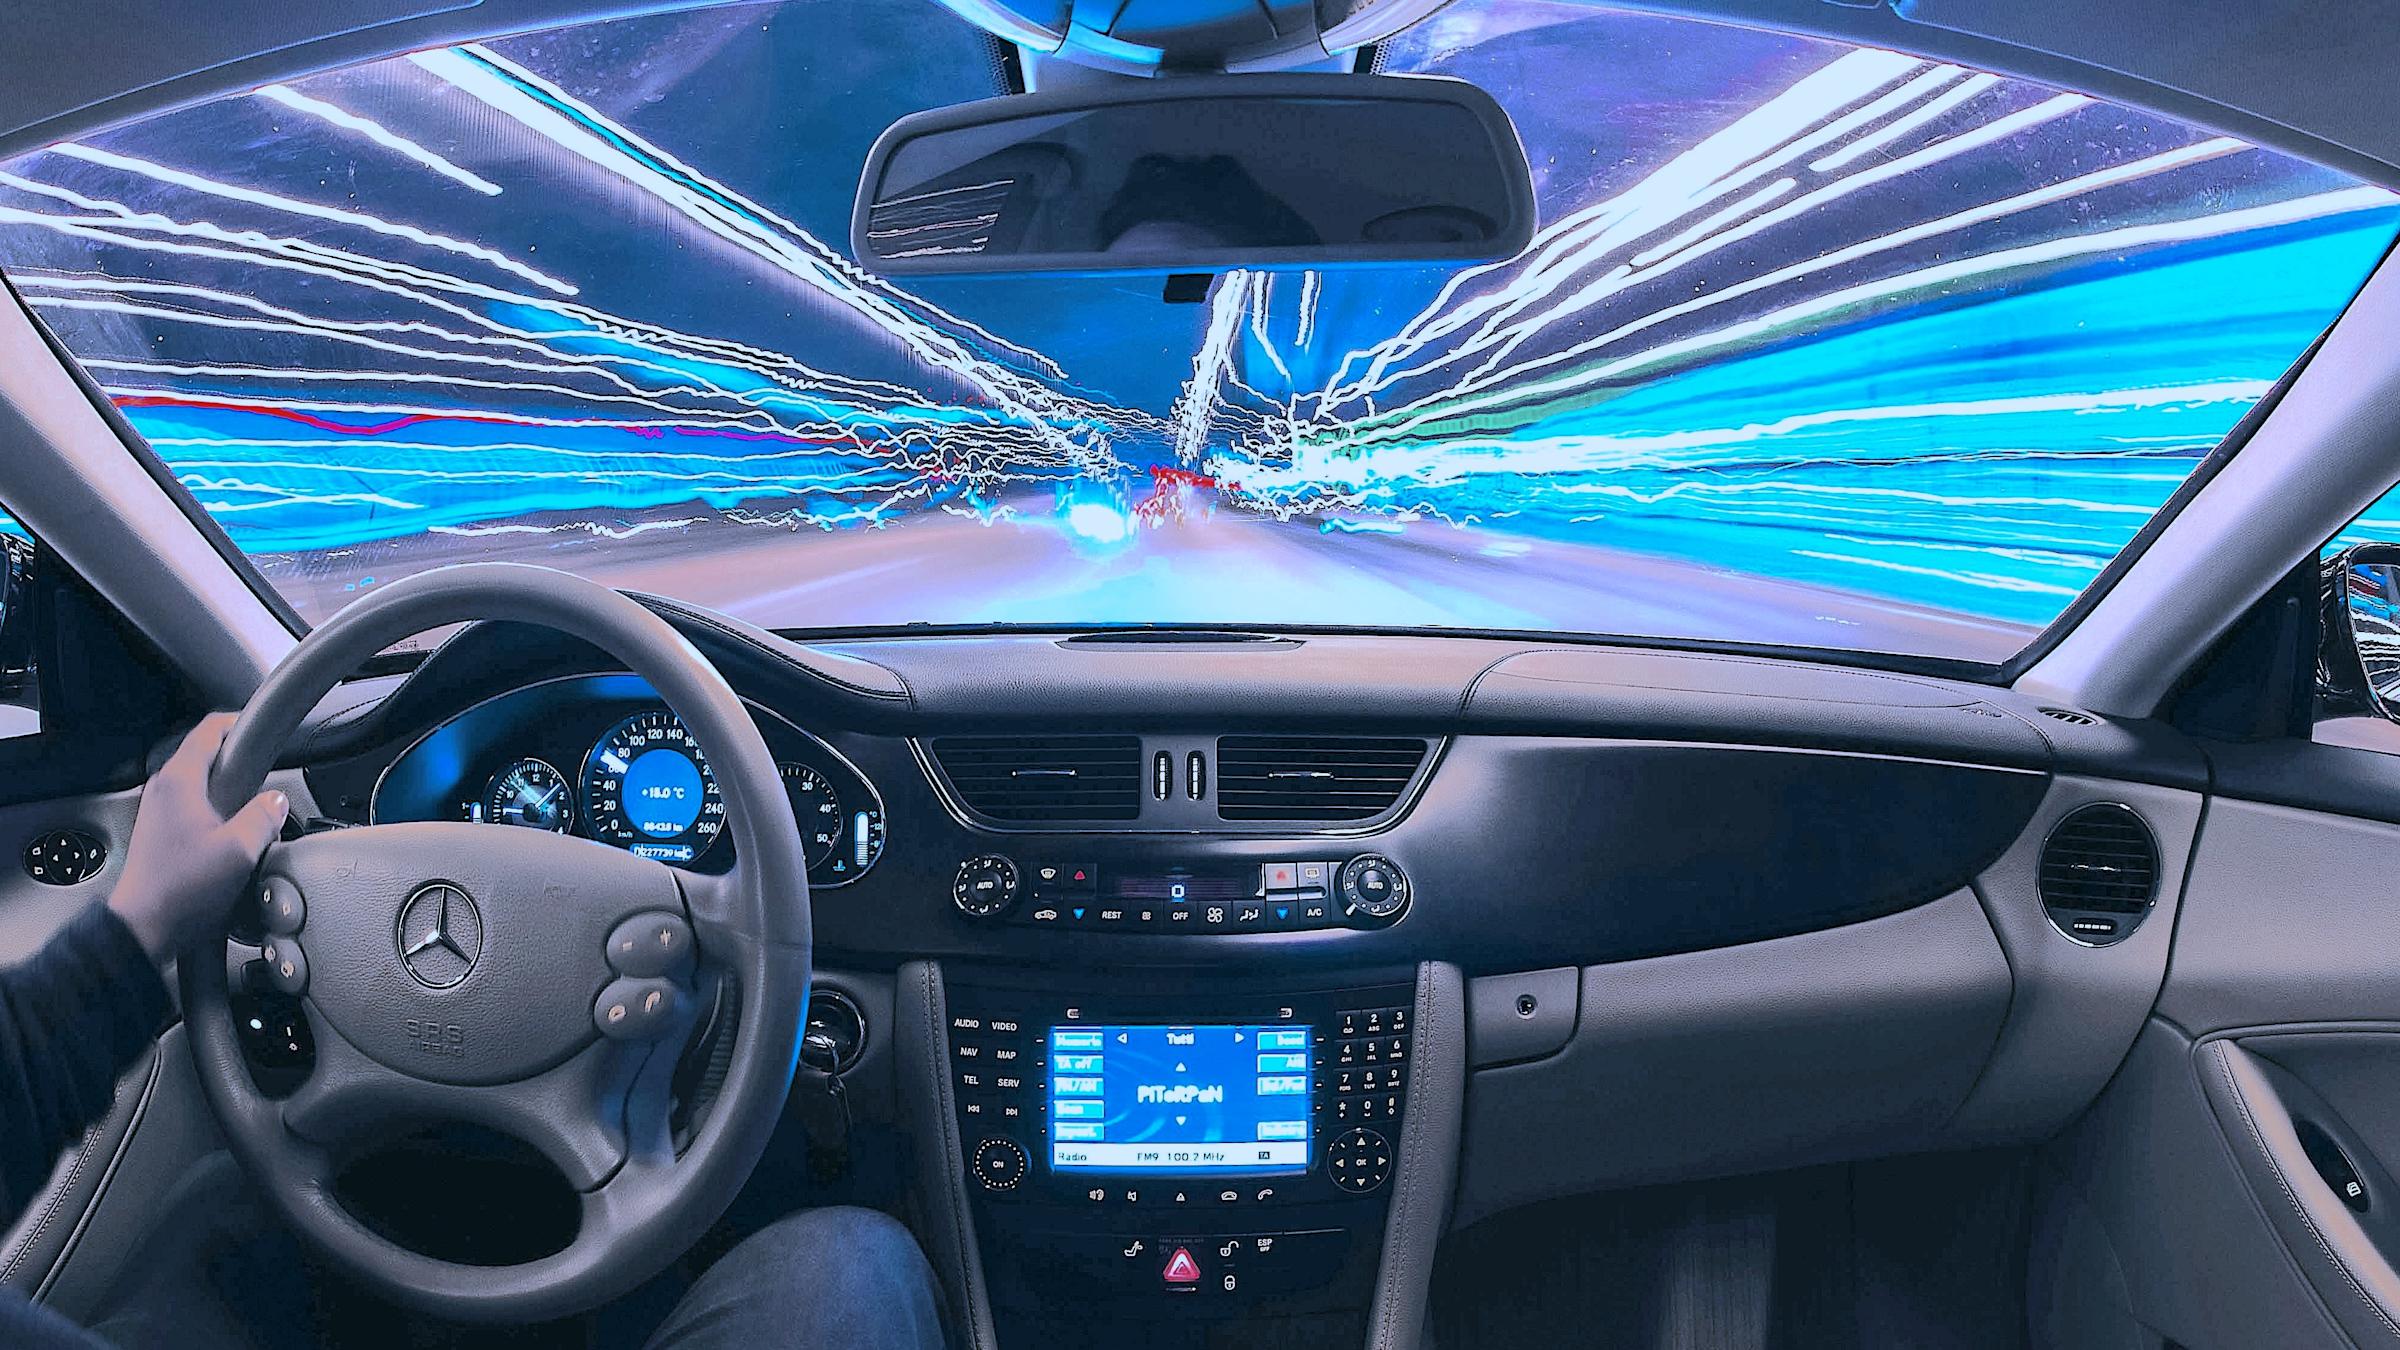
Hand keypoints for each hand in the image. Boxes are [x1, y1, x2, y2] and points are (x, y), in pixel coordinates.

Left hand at [109, 713, 288, 965]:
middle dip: (242, 760)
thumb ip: (265, 815)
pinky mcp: (161, 831)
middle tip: (270, 774)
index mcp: (179, 781)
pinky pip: (196, 805)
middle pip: (208, 754)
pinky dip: (219, 809)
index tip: (267, 728)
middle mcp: (163, 789)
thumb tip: (277, 800)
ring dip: (232, 789)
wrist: (144, 929)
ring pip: (204, 782)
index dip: (243, 723)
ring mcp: (159, 810)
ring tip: (256, 809)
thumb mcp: (240, 850)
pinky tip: (235, 835)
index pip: (211, 729)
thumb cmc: (182, 891)